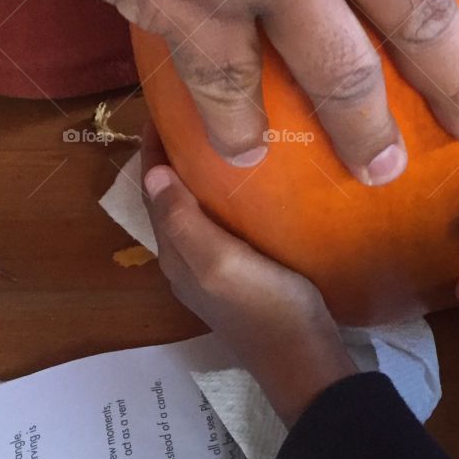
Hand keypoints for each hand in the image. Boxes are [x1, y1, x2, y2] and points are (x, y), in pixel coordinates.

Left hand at [141, 124, 355, 425]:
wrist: (306, 359)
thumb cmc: (265, 306)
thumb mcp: (220, 263)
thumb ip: (184, 222)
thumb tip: (152, 171)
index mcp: (175, 252)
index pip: (152, 186)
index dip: (153, 145)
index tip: (169, 100)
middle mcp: (188, 256)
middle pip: (172, 192)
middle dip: (179, 149)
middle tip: (205, 104)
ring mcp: (217, 264)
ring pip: (199, 203)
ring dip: (205, 167)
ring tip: (232, 127)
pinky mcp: (246, 267)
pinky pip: (226, 216)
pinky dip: (230, 189)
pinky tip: (258, 173)